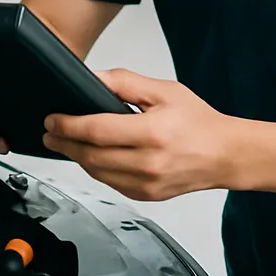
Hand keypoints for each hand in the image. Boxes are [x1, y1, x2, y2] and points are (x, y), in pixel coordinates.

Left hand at [42, 69, 234, 201]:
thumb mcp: (164, 90)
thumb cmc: (198, 121)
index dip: (68, 125)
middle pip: (91, 156)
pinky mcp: (147, 196)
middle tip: (50, 131)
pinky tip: (89, 156)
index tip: (52, 119)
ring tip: (64, 142)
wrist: (225, 154)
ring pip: (97, 173)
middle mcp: (148, 163)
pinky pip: (110, 183)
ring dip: (76, 157)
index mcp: (152, 134)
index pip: (97, 131)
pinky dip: (95, 169)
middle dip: (64, 142)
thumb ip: (125, 83)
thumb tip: (92, 78)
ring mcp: (147, 185)